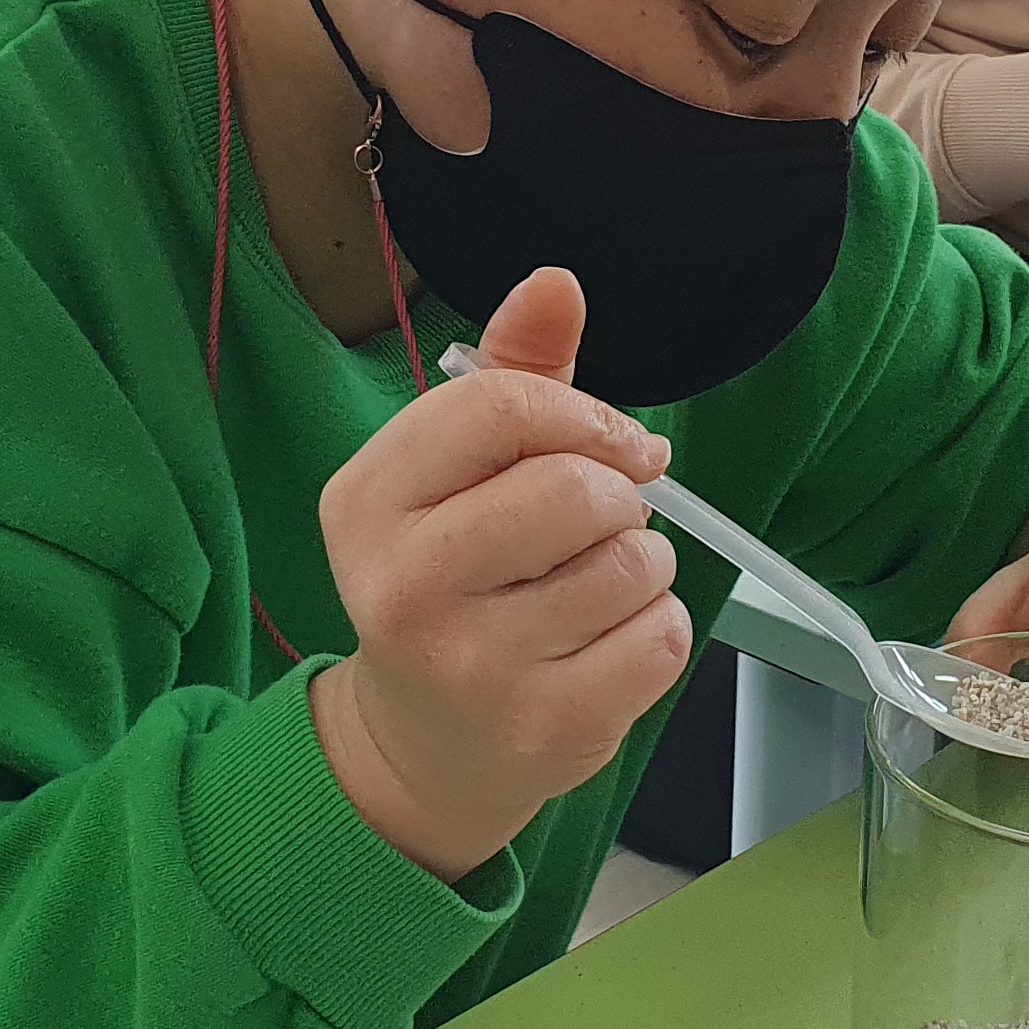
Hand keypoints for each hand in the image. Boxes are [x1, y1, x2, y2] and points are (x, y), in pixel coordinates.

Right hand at [314, 268, 693, 878]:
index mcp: (366, 501)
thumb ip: (513, 376)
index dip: (585, 414)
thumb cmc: (451, 584)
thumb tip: (557, 284)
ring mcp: (474, 665)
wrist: (426, 745)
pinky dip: (657, 627)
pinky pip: (662, 635)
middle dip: (615, 495)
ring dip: (641, 562)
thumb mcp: (454, 475)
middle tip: (594, 526)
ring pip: (632, 561)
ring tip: (592, 587)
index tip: (614, 441)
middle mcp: (404, 585)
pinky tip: (606, 640)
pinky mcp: (546, 726)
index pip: (500, 408)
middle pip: (575, 488)